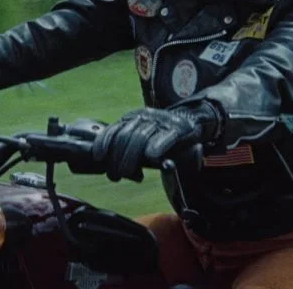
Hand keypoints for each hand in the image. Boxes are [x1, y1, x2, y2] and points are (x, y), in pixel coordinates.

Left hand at [92, 101, 221, 181]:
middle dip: (117, 158)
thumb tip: (109, 166)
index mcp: (133, 118)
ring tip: (130, 174)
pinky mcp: (178, 129)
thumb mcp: (142, 140)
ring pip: (141, 137)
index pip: (114, 129)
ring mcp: (161, 122)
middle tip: (116, 175)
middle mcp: (144, 117)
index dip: (104, 142)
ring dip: (132, 158)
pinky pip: (165, 136)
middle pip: (125, 136)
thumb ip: (127, 149)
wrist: (193, 122)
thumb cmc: (163, 137)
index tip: (99, 157)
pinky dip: (158, 145)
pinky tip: (152, 155)